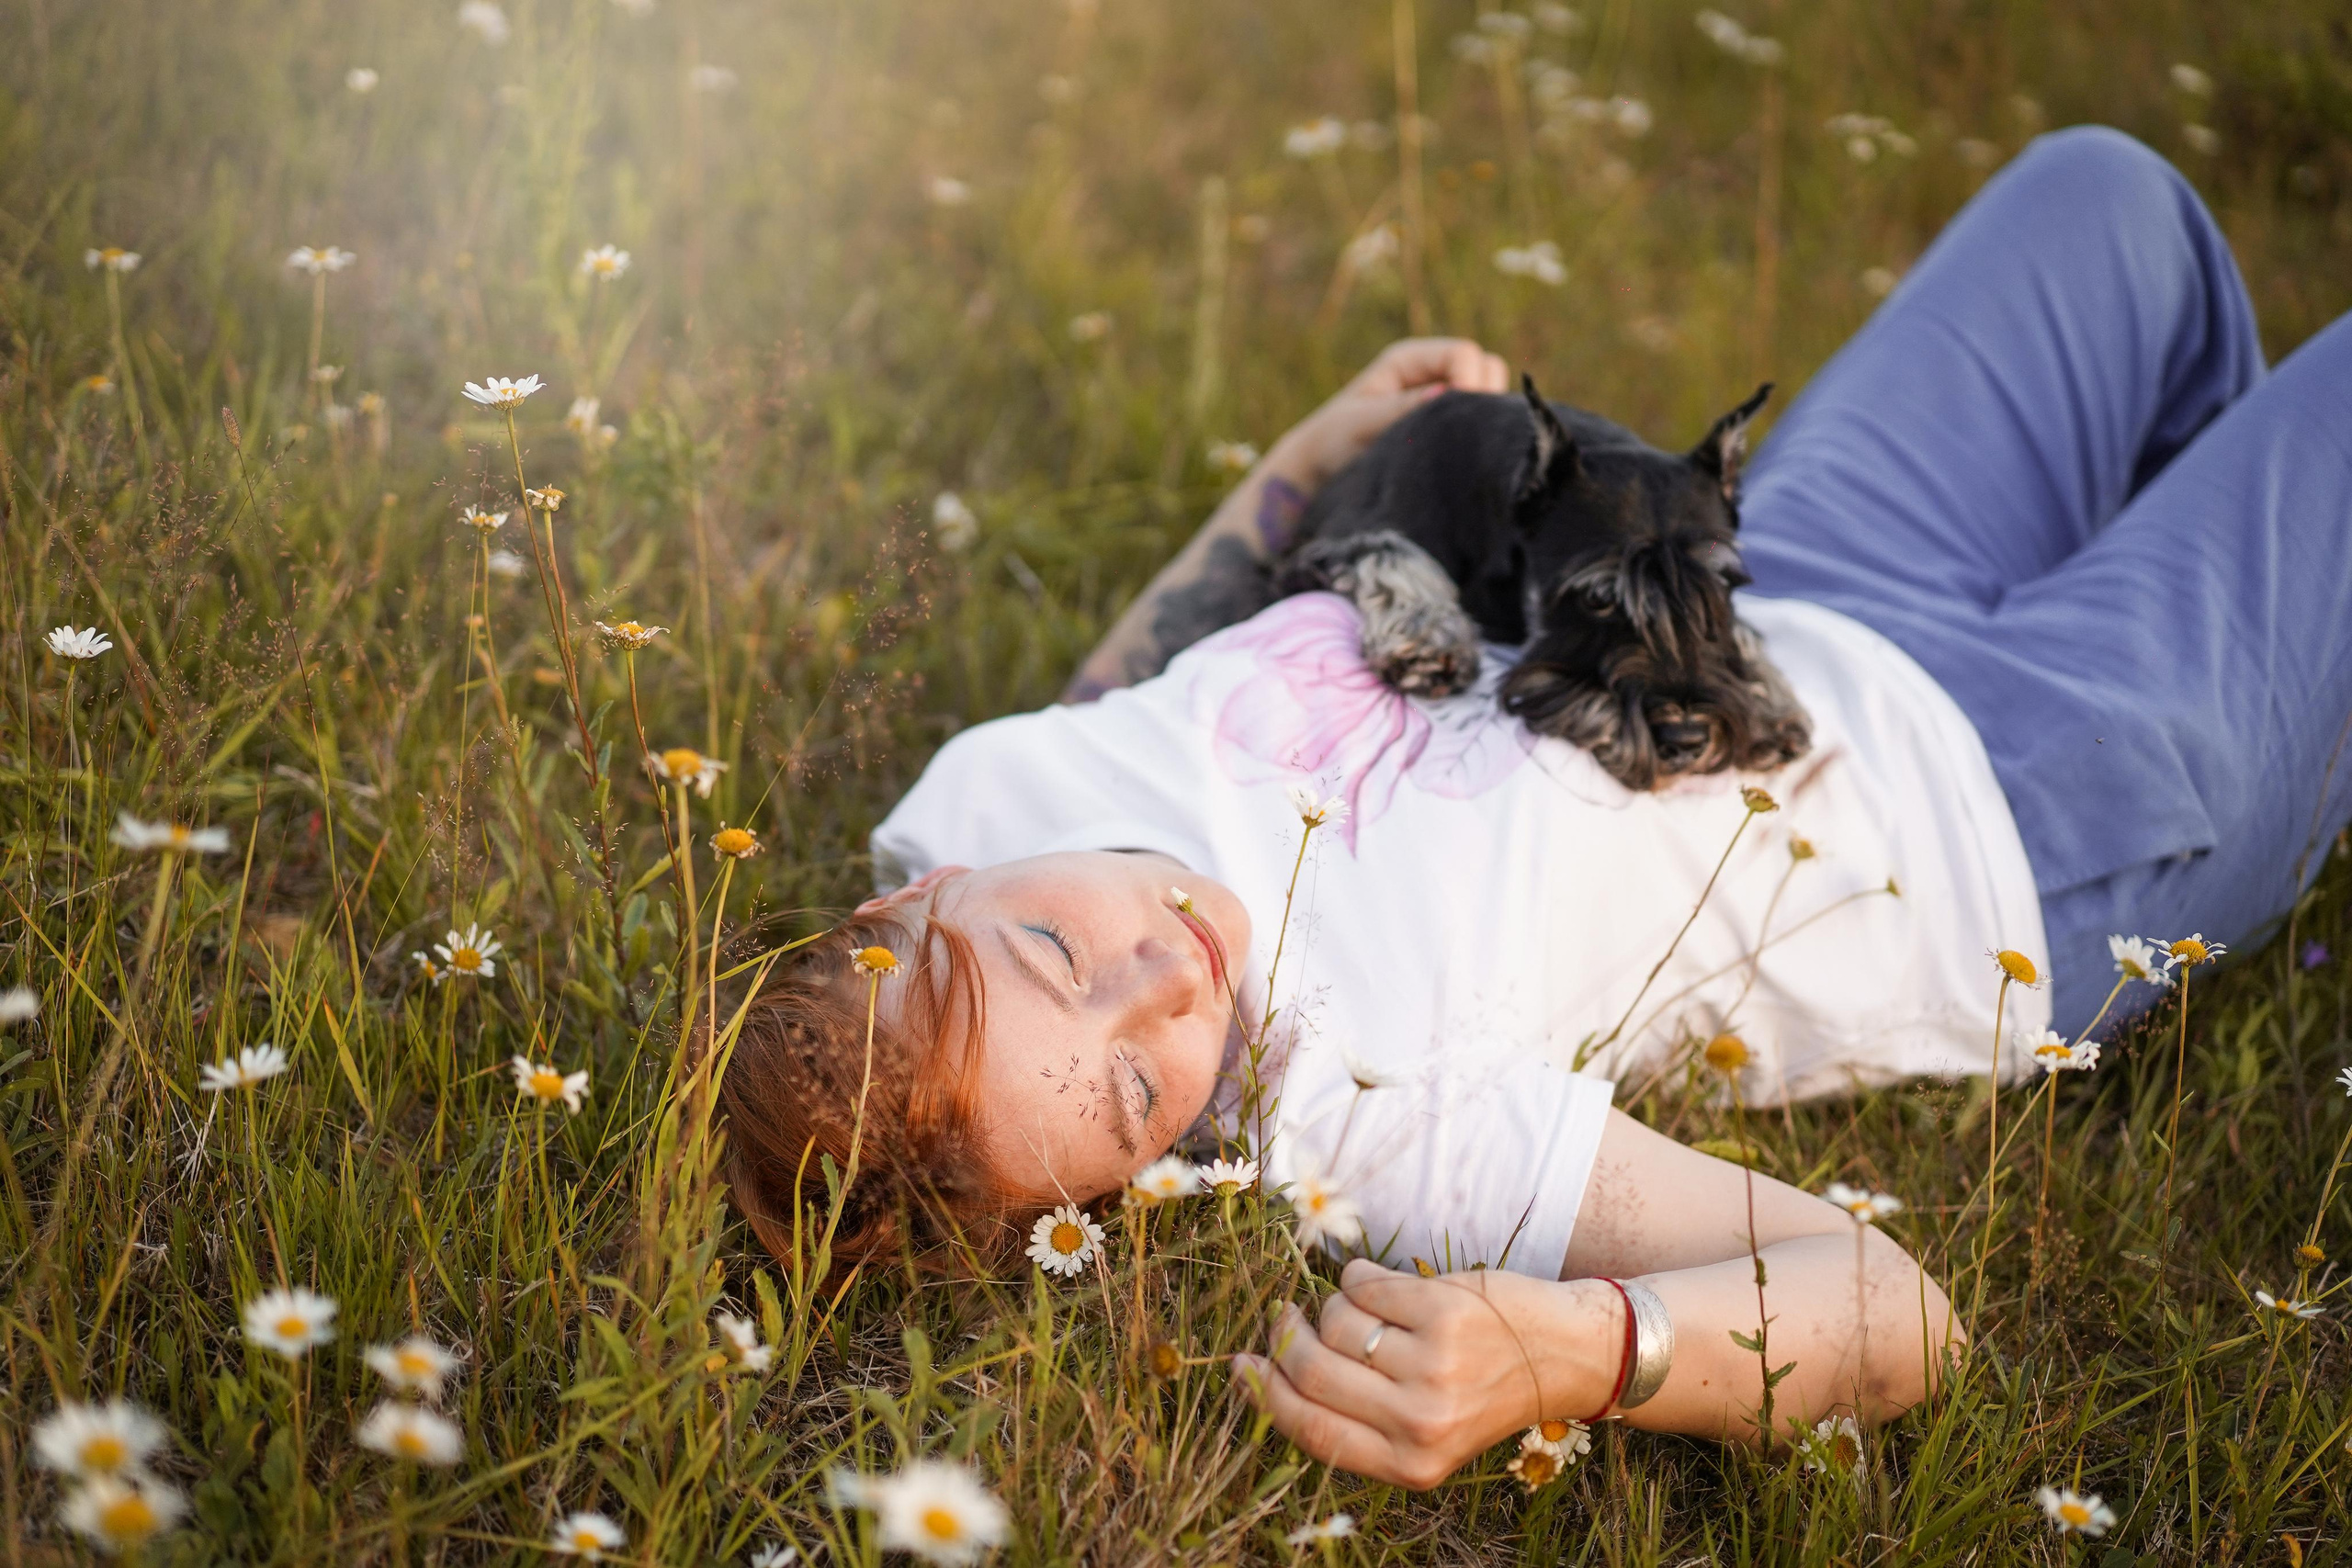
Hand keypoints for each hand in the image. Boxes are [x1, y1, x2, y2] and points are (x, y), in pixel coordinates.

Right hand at [1231, 1259, 1619, 1489]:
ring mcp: (1433, 1368)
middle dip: (1288, 1339)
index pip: (1312, 1431)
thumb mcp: (1425, 1431)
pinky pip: (1365, 1285)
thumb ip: (1358, 1418)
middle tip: (1287, 1319)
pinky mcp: (1444, 1314)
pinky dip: (1360, 1277)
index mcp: (1409, 1464)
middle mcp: (1420, 1423)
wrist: (1565, 1355)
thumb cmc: (1483, 1389)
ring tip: (1366, 1309)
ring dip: (1335, 1306)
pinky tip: (1379, 1282)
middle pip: (1313, 1373)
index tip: (1241, 1364)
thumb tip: (1265, 1374)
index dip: (1266, 1395)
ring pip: (1336, 1323)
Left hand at [1267, 338, 1511, 491]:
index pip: (1464, 354)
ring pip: (1492, 394)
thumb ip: (1403, 408)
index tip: (1454, 420)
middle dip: (1483, 397)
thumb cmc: (1333, 441)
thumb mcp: (1362, 423)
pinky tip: (1463, 454)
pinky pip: (1483, 421)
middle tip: (1462, 433)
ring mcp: (1444, 397)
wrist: (1321, 470)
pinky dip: (1481, 434)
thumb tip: (1446, 394)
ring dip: (1484, 417)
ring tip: (1459, 445)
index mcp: (1409, 358)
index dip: (1468, 383)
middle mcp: (1432, 372)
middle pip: (1487, 368)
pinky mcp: (1448, 424)